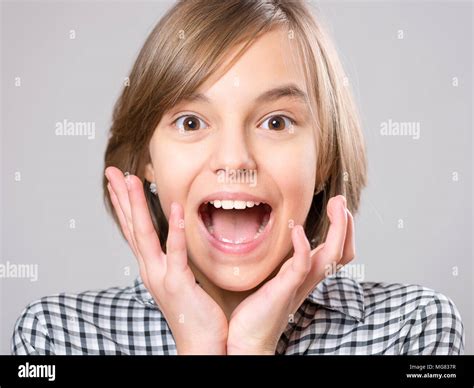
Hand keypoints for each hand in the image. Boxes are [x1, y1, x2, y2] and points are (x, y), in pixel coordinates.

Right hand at [105, 167, 227, 354]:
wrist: (200, 344)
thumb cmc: (193, 312)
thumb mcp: (179, 280)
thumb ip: (174, 259)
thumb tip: (174, 240)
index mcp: (151, 267)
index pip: (133, 230)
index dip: (124, 205)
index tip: (118, 182)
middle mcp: (150, 270)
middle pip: (132, 227)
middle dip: (121, 198)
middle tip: (112, 172)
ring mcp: (161, 276)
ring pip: (145, 235)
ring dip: (138, 206)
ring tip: (132, 180)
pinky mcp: (178, 283)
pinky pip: (176, 252)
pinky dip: (174, 229)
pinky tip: (175, 208)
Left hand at [226, 195, 353, 354]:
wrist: (247, 339)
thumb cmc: (256, 309)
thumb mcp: (273, 277)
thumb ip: (280, 261)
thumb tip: (280, 240)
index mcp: (306, 274)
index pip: (336, 251)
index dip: (342, 229)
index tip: (337, 205)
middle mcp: (309, 279)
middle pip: (341, 252)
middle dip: (345, 225)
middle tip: (340, 200)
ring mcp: (299, 284)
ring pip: (332, 256)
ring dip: (337, 229)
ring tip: (336, 205)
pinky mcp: (285, 289)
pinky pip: (301, 267)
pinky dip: (304, 248)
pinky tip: (299, 232)